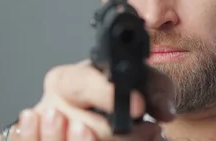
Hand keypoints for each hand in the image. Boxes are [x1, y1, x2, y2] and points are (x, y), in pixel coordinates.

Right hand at [13, 59, 175, 139]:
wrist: (107, 107)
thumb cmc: (121, 91)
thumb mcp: (142, 79)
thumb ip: (158, 89)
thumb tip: (165, 111)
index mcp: (64, 81)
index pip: (80, 86)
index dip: (109, 96)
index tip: (138, 106)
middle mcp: (51, 108)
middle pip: (85, 127)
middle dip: (126, 133)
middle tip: (152, 129)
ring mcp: (53, 136)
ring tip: (148, 136)